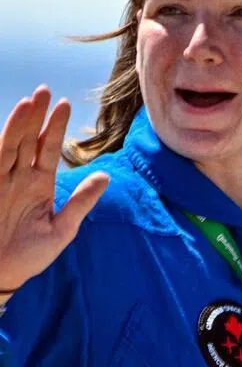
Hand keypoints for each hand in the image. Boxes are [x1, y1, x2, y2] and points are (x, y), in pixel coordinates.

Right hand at [0, 88, 108, 291]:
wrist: (2, 275)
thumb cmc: (30, 256)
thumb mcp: (62, 229)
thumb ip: (82, 201)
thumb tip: (106, 176)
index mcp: (40, 185)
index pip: (48, 149)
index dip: (55, 127)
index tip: (65, 105)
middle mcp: (19, 178)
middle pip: (29, 140)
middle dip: (37, 116)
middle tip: (47, 91)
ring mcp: (1, 181)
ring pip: (11, 145)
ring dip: (20, 123)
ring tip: (31, 101)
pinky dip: (2, 142)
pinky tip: (10, 128)